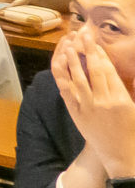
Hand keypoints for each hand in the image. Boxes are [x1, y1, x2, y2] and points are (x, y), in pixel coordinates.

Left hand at [54, 32, 134, 177]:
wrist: (120, 155)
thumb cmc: (132, 130)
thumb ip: (132, 87)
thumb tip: (132, 72)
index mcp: (120, 100)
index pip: (107, 70)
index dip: (99, 54)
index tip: (94, 41)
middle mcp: (102, 101)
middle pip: (91, 69)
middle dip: (86, 49)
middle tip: (82, 32)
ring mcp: (86, 107)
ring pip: (76, 77)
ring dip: (71, 58)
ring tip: (68, 42)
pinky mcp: (75, 113)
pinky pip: (65, 90)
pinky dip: (62, 74)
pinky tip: (60, 62)